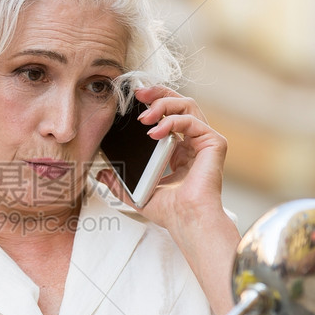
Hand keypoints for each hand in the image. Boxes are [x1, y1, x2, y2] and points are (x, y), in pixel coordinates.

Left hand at [97, 85, 228, 231]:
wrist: (186, 220)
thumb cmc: (169, 211)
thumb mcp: (136, 193)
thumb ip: (118, 182)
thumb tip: (100, 173)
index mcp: (179, 150)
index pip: (168, 115)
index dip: (153, 103)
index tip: (134, 101)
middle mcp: (193, 142)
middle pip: (179, 103)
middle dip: (158, 94)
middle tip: (138, 94)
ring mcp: (204, 141)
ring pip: (187, 105)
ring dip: (163, 104)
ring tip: (145, 117)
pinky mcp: (214, 143)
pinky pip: (192, 120)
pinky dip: (172, 121)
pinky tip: (155, 132)